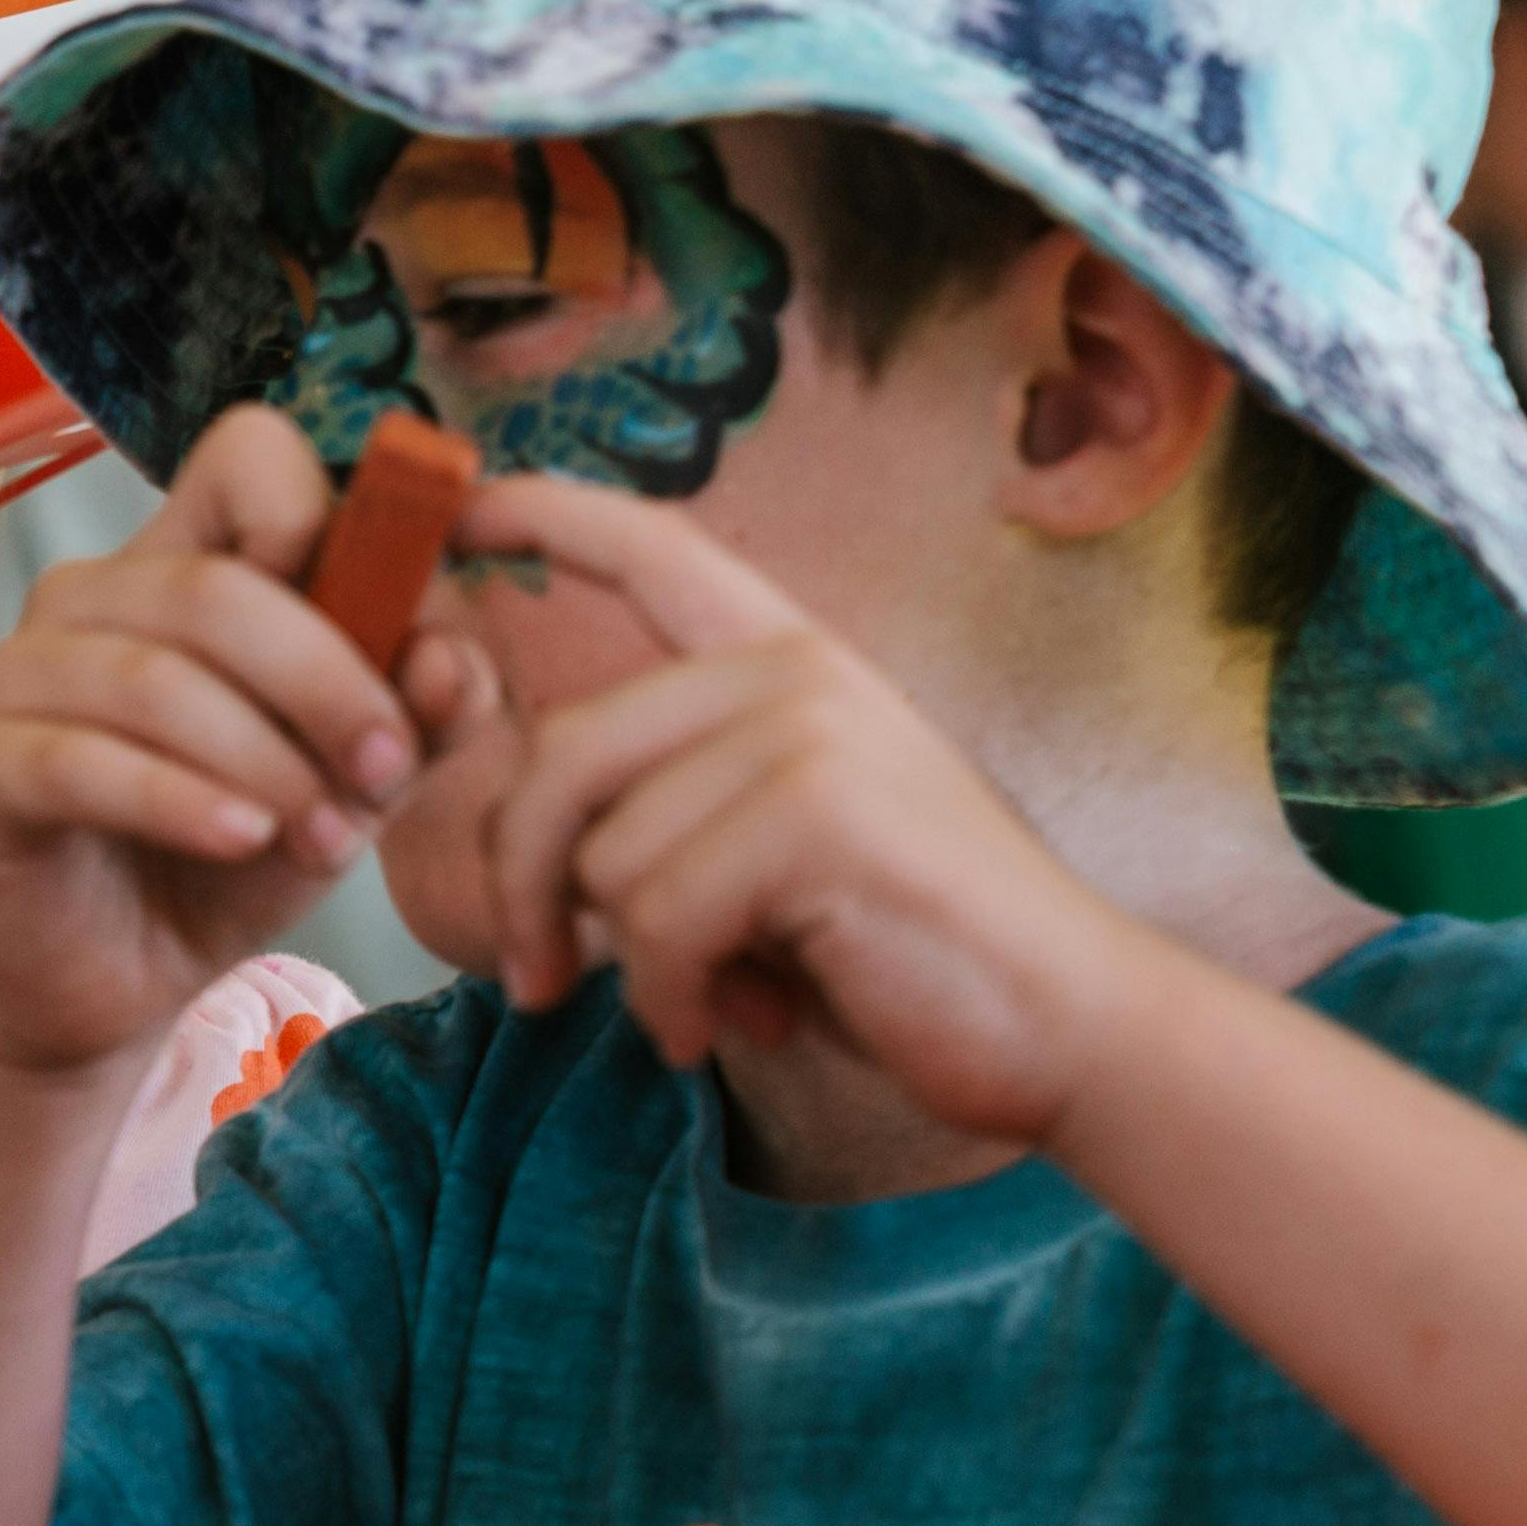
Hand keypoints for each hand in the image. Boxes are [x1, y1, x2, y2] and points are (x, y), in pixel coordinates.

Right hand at [0, 406, 458, 1075]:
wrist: (104, 989)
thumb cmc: (223, 863)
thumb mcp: (347, 792)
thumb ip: (414, 725)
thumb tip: (455, 660)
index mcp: (181, 565)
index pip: (248, 456)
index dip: (340, 524)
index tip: (404, 636)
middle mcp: (88, 598)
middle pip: (217, 586)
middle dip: (328, 683)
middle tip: (388, 774)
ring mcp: (18, 679)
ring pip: (154, 678)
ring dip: (265, 762)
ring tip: (325, 838)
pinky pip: (81, 762)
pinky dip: (180, 801)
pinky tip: (241, 841)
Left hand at [450, 471, 1162, 1135]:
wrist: (1064, 1023)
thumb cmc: (909, 952)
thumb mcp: (775, 853)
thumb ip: (674, 809)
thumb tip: (533, 850)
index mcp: (790, 663)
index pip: (652, 553)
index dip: (548, 515)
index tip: (462, 499)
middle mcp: (795, 674)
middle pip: (560, 756)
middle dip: (522, 884)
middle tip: (537, 979)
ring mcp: (807, 734)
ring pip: (603, 855)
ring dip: (629, 963)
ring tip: (712, 1002)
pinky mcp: (814, 815)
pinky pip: (655, 918)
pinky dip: (668, 999)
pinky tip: (724, 1026)